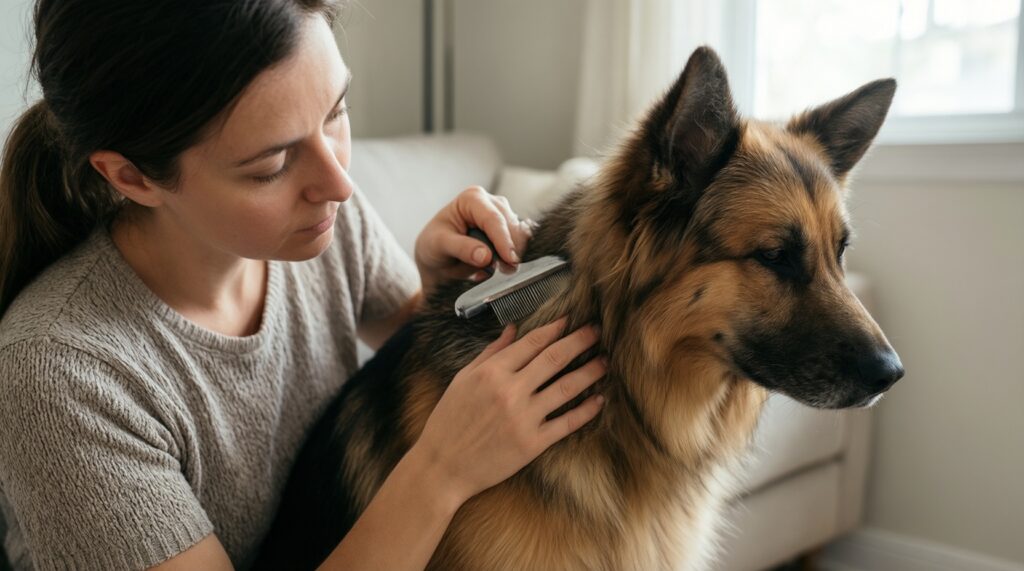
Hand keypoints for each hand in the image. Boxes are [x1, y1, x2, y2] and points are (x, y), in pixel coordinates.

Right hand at [413, 317, 605, 502]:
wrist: (443, 466)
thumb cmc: (449, 421)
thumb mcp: (463, 379)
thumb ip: (490, 352)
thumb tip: (513, 328)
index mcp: (492, 372)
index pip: (532, 343)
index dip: (554, 328)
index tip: (570, 319)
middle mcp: (510, 391)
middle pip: (554, 358)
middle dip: (579, 341)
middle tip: (597, 330)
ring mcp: (524, 417)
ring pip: (566, 387)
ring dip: (590, 371)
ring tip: (605, 361)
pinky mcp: (533, 443)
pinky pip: (567, 423)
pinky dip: (587, 410)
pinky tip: (600, 399)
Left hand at [414, 186, 535, 295]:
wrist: (437, 258)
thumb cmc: (434, 245)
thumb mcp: (440, 246)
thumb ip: (462, 249)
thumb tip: (486, 256)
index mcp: (471, 198)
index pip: (493, 219)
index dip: (503, 240)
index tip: (510, 259)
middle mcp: (489, 202)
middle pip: (511, 225)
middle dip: (510, 249)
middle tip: (505, 270)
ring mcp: (501, 215)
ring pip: (519, 235)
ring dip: (511, 255)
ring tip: (494, 269)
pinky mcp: (507, 230)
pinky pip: (519, 243)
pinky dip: (510, 257)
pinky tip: (497, 265)